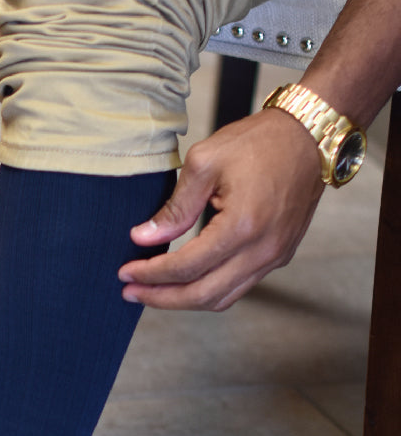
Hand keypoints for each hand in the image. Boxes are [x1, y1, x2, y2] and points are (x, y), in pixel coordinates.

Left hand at [118, 109, 325, 310]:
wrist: (310, 134)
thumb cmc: (260, 141)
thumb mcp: (204, 163)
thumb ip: (173, 208)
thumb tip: (143, 238)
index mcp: (242, 226)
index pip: (185, 267)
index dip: (151, 274)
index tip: (125, 272)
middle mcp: (263, 249)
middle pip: (201, 295)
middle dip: (160, 298)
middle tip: (130, 292)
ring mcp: (275, 256)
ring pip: (221, 298)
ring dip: (182, 301)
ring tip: (151, 291)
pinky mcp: (280, 255)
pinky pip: (238, 286)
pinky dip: (207, 290)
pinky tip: (184, 281)